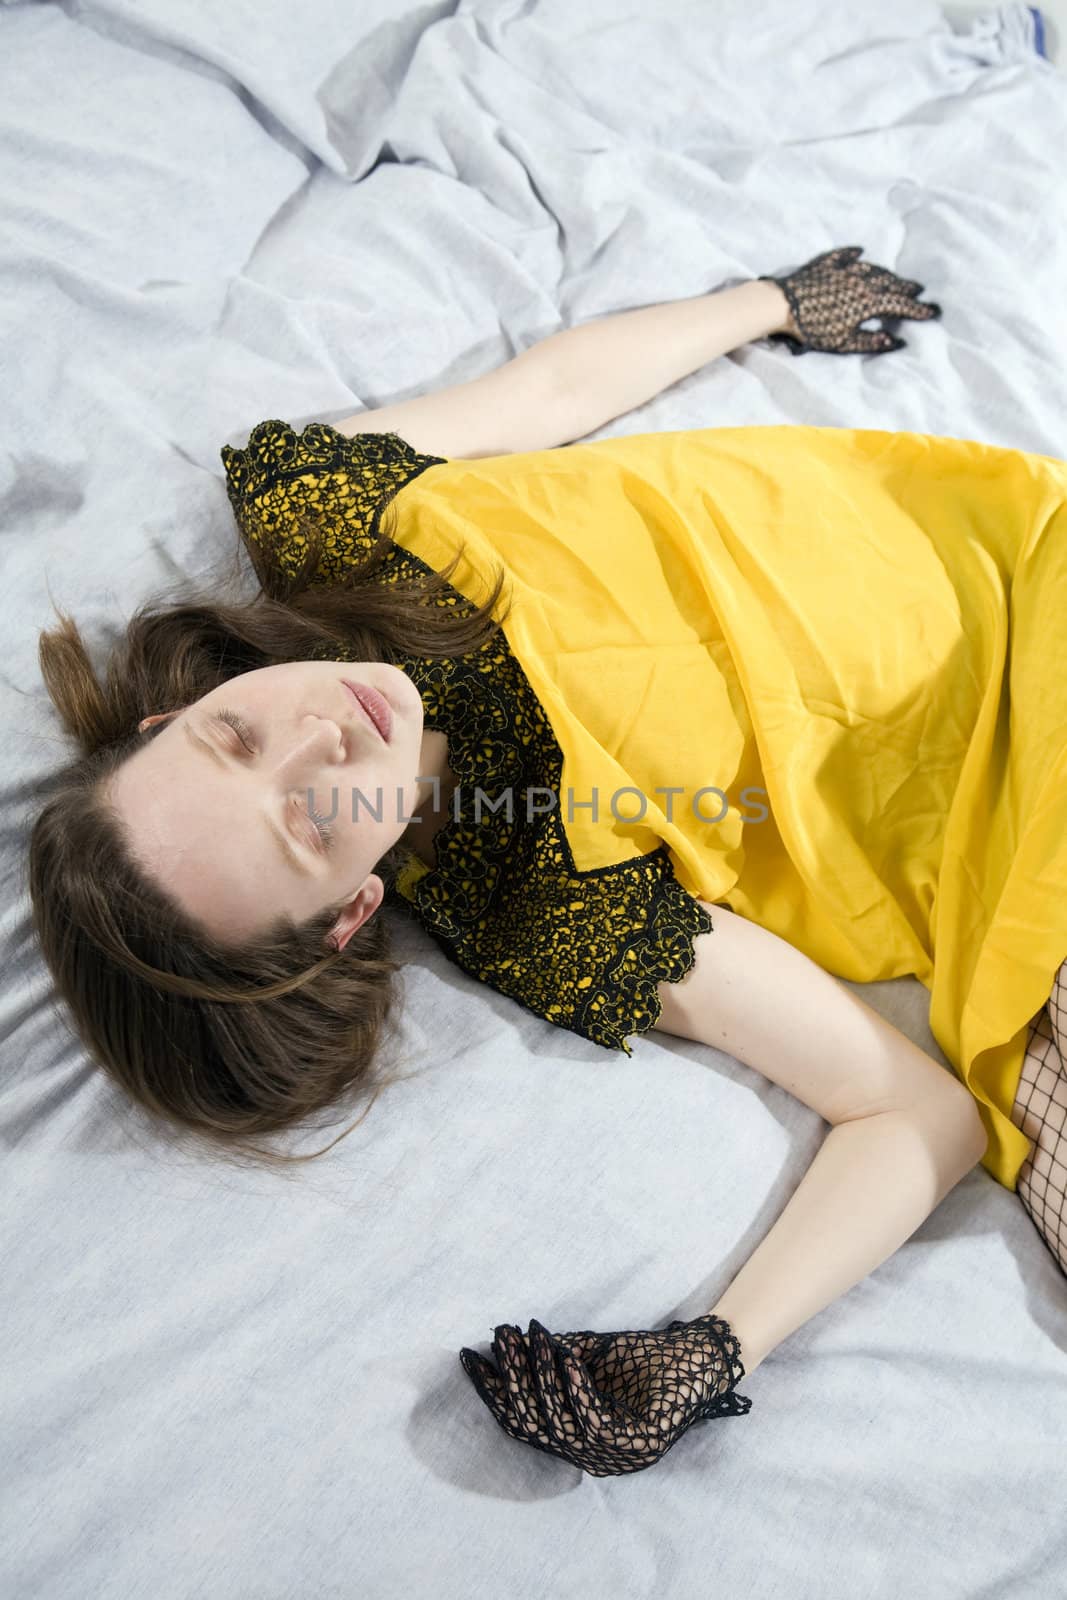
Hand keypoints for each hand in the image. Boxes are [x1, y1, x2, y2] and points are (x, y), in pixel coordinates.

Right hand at [459, 1311, 751, 1476]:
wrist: (699, 1357)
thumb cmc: (643, 1358)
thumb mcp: (586, 1357)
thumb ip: (548, 1358)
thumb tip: (499, 1341)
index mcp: (576, 1440)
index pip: (521, 1422)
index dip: (492, 1390)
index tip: (468, 1355)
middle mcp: (591, 1457)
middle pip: (533, 1424)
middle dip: (511, 1378)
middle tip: (501, 1335)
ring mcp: (616, 1456)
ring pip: (558, 1423)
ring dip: (540, 1375)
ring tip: (532, 1334)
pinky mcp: (639, 1447)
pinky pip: (593, 1420)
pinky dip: (575, 1386)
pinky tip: (566, 1354)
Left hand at [759, 244, 942, 355]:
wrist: (781, 305)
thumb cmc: (813, 328)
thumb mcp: (844, 342)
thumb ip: (871, 341)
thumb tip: (897, 341)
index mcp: (867, 301)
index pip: (898, 306)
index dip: (916, 310)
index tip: (932, 312)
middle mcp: (860, 281)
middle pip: (888, 283)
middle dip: (905, 288)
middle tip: (918, 290)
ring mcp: (842, 270)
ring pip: (871, 269)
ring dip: (885, 274)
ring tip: (894, 277)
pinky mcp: (824, 266)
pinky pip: (843, 256)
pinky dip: (854, 254)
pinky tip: (860, 251)